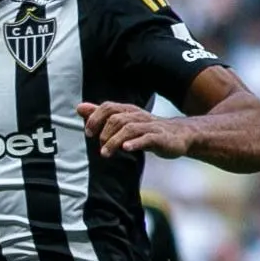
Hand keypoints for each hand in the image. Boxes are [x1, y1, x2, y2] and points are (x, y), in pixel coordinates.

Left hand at [78, 101, 193, 158]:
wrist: (180, 135)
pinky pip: (147, 138)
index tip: (88, 133)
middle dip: (104, 132)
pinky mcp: (161, 138)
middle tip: (99, 146)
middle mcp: (138, 116)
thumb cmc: (148, 129)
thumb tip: (79, 107)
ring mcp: (150, 127)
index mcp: (129, 111)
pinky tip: (126, 148)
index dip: (95, 118)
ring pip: (130, 128)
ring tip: (105, 153)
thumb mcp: (124, 121)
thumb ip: (102, 115)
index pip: (108, 107)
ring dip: (114, 140)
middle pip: (117, 118)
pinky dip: (135, 143)